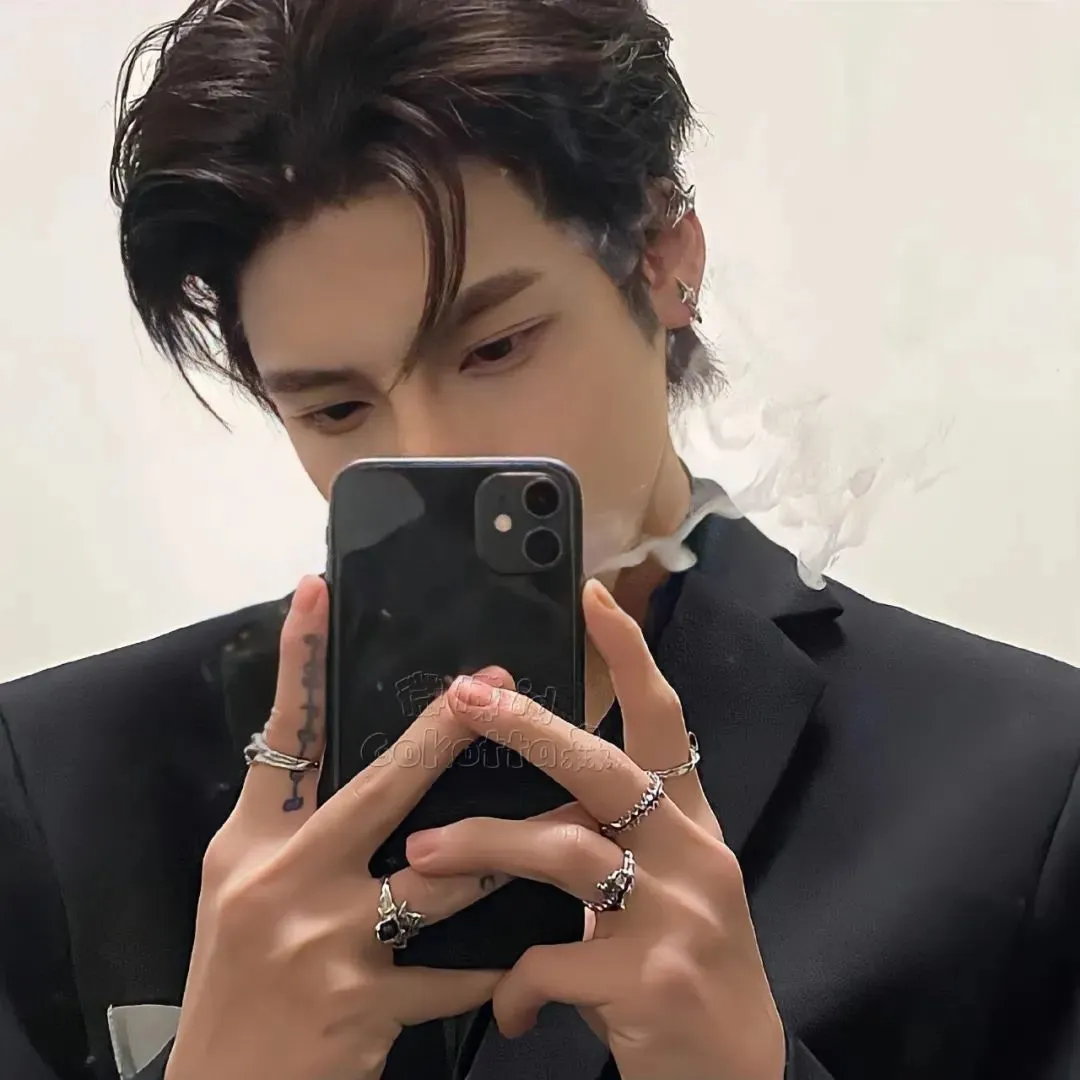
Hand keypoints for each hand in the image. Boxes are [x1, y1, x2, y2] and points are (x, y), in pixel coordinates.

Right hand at [167, 576, 510, 1079]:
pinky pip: (455, 970)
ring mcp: (325, 941)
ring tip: (556, 826)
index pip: (281, 737)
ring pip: (439, 877)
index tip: (317, 593)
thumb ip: (295, 834)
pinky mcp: (364, 1002)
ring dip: (501, 853)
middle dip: (441, 736)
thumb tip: (358, 773)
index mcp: (249, 845)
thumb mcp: (242, 896)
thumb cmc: (235, 992)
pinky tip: (530, 954)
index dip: (298, 661)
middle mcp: (282, 880)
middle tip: (489, 687)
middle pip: (378, 787)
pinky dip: (494, 961)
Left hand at [405, 580, 785, 1079]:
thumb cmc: (685, 970)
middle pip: (606, 769)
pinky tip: (506, 1007)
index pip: (666, 720)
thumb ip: (608, 843)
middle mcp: (693, 855)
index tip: (594, 594)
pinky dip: (514, 982)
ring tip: (421, 856)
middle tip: (466, 696)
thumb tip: (521, 812)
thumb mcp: (661, 891)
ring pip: (565, 853)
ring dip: (484, 850)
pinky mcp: (651, 984)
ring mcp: (678, 917)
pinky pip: (552, 962)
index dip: (632, 654)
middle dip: (531, 728)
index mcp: (690, 824)